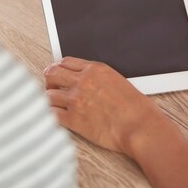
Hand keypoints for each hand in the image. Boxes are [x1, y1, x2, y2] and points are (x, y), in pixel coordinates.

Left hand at [44, 57, 165, 155]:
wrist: (139, 125)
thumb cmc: (136, 107)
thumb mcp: (118, 80)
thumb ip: (99, 78)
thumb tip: (88, 83)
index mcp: (95, 69)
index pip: (65, 62)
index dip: (57, 67)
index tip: (56, 73)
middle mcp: (82, 82)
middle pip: (52, 73)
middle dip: (49, 80)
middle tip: (51, 87)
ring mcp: (76, 100)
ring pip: (48, 94)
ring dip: (49, 99)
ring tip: (54, 104)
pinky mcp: (74, 119)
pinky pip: (51, 114)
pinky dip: (50, 115)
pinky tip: (54, 117)